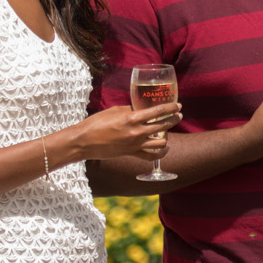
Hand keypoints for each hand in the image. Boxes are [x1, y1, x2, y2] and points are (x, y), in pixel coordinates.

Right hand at [69, 102, 185, 160]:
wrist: (84, 141)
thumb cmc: (96, 123)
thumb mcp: (114, 111)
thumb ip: (131, 110)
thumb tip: (142, 109)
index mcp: (132, 118)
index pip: (158, 111)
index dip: (171, 108)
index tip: (177, 106)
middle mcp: (136, 132)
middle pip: (163, 125)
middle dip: (173, 119)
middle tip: (178, 115)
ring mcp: (135, 145)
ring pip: (161, 142)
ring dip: (168, 135)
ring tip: (169, 130)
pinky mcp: (131, 153)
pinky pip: (151, 156)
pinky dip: (161, 153)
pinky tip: (165, 148)